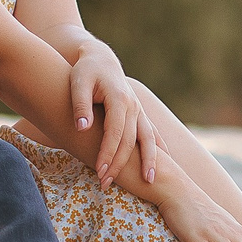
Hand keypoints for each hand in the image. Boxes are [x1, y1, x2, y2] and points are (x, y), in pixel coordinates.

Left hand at [66, 44, 159, 189]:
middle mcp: (134, 106)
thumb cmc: (86, 71)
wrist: (101, 59)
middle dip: (119, 164)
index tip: (100, 171)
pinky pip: (153, 134)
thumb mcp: (78, 83)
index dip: (108, 154)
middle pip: (130, 141)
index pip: (115, 133)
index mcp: (119, 99)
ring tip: (149, 182)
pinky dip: (159, 150)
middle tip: (106, 183)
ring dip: (149, 161)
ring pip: (148, 139)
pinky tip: (164, 165)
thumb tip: (82, 127)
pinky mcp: (140, 114)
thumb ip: (80, 105)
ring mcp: (139, 111)